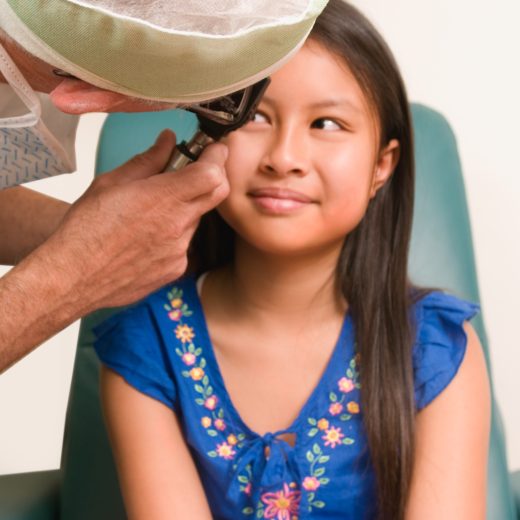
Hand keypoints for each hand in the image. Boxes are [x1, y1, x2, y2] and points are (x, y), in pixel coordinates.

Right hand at [0, 130, 227, 371]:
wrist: (73, 278)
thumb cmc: (85, 229)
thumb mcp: (111, 183)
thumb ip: (148, 161)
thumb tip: (167, 140)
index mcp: (162, 198)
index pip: (212, 173)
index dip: (217, 157)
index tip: (214, 149)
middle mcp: (178, 225)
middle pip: (216, 194)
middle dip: (212, 177)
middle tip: (195, 170)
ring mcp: (180, 250)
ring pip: (196, 220)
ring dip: (183, 210)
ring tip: (149, 214)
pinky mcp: (176, 269)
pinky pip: (184, 244)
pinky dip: (173, 235)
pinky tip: (146, 239)